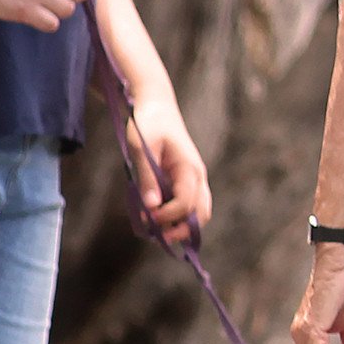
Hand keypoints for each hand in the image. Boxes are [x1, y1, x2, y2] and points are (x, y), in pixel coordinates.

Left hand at [124, 92, 211, 241]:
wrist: (157, 106)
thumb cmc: (148, 123)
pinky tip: (156, 219)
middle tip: (159, 238)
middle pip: (201, 213)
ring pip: (198, 212)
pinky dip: (176, 217)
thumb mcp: (142, 148)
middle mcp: (197, 177)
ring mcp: (193, 179)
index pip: (186, 202)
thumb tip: (151, 208)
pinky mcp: (185, 181)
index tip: (147, 216)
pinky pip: (188, 205)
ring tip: (157, 232)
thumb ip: (147, 177)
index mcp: (189, 168)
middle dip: (183, 230)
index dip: (168, 215)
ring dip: (181, 226)